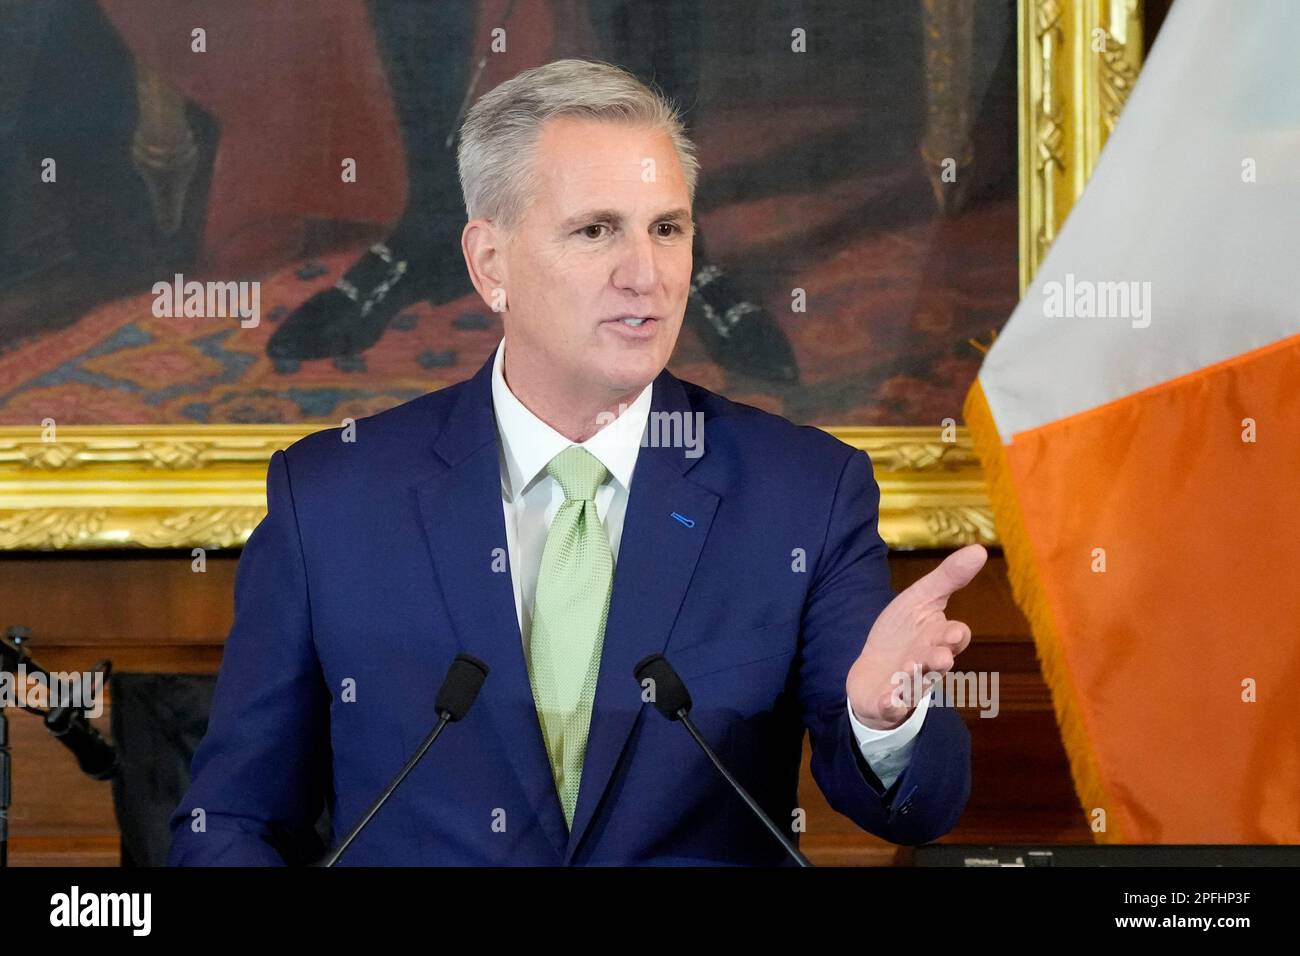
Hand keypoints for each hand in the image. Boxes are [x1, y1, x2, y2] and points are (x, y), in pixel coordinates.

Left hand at [846, 544, 986, 730]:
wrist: (873, 670)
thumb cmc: (903, 632)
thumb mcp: (921, 598)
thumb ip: (948, 577)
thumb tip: (980, 549)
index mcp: (938, 638)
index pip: (956, 637)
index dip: (955, 635)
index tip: (953, 631)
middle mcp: (928, 663)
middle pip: (939, 662)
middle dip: (940, 659)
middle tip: (940, 657)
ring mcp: (909, 683)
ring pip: (917, 682)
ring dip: (915, 676)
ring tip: (909, 667)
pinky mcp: (889, 700)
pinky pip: (892, 705)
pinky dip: (891, 703)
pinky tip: (888, 699)